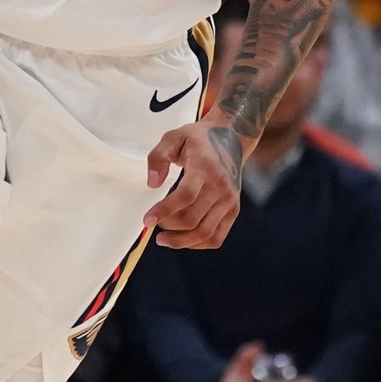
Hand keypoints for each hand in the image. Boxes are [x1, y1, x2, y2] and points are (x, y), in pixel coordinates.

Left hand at [148, 114, 243, 249]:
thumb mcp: (174, 137)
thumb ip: (158, 156)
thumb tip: (152, 183)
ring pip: (205, 234)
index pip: (186, 196)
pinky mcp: (233, 210)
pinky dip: (197, 244)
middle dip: (168, 226)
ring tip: (163, 239)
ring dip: (180, 242)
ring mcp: (229, 201)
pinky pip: (216, 238)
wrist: (231, 138)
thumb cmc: (197, 139)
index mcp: (205, 168)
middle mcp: (221, 187)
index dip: (165, 211)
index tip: (147, 220)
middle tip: (154, 223)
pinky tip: (182, 240)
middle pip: (193, 219)